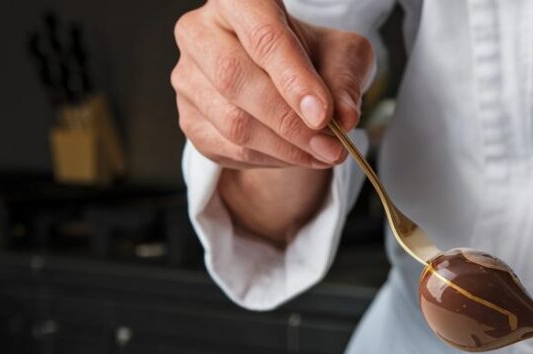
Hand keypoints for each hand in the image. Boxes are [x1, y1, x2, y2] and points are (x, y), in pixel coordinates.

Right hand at [172, 0, 372, 169]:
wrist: (286, 84)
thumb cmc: (312, 58)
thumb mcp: (342, 56)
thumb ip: (344, 80)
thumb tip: (344, 118)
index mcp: (238, 2)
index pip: (262, 36)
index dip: (293, 78)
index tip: (323, 115)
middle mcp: (201, 33)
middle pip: (235, 79)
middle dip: (289, 120)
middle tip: (331, 144)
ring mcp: (188, 78)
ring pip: (232, 121)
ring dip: (285, 147)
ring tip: (324, 152)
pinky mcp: (190, 120)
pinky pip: (229, 149)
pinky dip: (271, 159)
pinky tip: (297, 154)